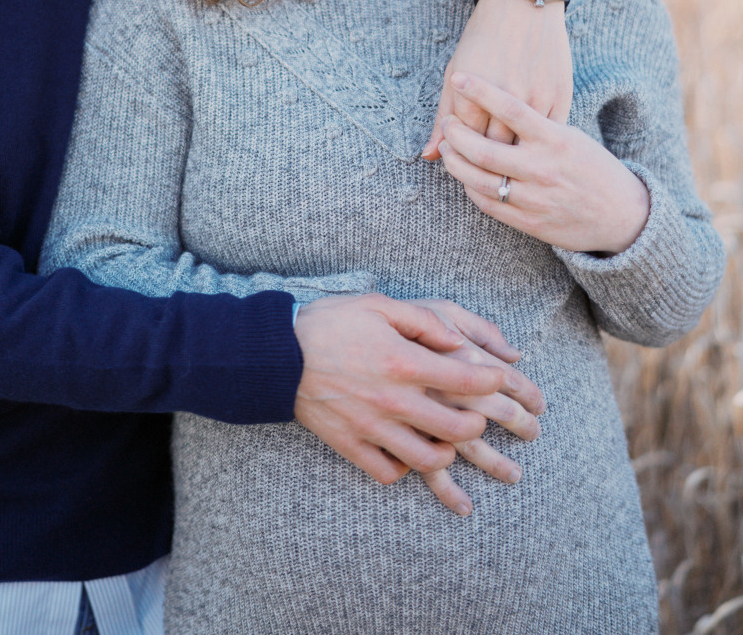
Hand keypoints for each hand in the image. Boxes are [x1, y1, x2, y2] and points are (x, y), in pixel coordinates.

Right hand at [293, 293, 513, 514]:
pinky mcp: (350, 445)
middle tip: (475, 415)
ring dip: (445, 453)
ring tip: (446, 441)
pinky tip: (404, 452)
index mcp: (403, 362)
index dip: (493, 381)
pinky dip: (402, 468)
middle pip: (456, 429)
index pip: (466, 380)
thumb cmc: (329, 323)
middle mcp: (393, 400)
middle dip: (476, 424)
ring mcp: (372, 427)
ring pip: (427, 459)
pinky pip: (388, 472)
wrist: (276, 354)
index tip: (499, 378)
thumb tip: (459, 342)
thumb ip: (424, 321)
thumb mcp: (378, 304)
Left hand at [424, 0, 571, 158]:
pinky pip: (547, 137)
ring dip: (511, 163)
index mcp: (475, 93)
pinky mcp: (560, 98)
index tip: (460, 157)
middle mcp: (507, 98)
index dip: (460, 155)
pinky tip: (528, 151)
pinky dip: (537, 148)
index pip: (465, 143)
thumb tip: (428, 156)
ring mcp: (537, 100)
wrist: (524, 7)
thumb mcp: (454, 73)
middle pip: (494, 151)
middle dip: (484, 164)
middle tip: (480, 166)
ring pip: (523, 148)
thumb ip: (443, 117)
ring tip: (502, 166)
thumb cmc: (482, 39)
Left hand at [438, 72, 650, 253]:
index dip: (479, 91)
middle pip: (484, 149)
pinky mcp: (530, 222)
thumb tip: (495, 104)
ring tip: (447, 148)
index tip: (459, 77)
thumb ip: (533, 126)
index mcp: (555, 139)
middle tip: (448, 123)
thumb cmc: (591, 166)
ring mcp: (535, 198)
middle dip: (456, 134)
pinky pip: (488, 204)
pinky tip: (464, 174)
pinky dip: (470, 187)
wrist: (623, 214)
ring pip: (479, 180)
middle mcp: (543, 168)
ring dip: (455, 163)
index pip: (510, 108)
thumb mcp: (570, 137)